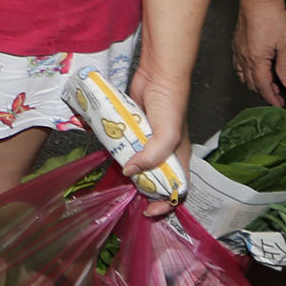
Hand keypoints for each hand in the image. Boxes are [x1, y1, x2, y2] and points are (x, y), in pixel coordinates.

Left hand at [125, 58, 190, 218]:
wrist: (158, 75)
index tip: (149, 210)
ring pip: (136, 163)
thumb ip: (151, 157)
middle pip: (153, 179)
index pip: (176, 189)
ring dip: (126, 170)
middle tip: (126, 193)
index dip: (165, 204)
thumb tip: (130, 172)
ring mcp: (147, 141)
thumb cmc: (170, 105)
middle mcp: (163, 153)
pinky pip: (124, 145)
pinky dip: (117, 150)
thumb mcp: (167, 135)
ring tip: (114, 174)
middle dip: (141, 189)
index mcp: (178, 158)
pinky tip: (107, 153)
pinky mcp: (133, 130)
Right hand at [233, 0, 285, 106]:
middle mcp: (244, 58)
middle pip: (252, 82)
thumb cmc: (272, 18)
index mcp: (257, 60)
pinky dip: (244, 72)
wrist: (258, 0)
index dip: (271, 97)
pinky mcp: (236, 42)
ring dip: (254, 83)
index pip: (263, 86)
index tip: (278, 104)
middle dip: (264, 91)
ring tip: (265, 84)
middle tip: (277, 94)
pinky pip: (237, 64)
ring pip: (243, 75)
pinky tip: (250, 69)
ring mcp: (238, 50)